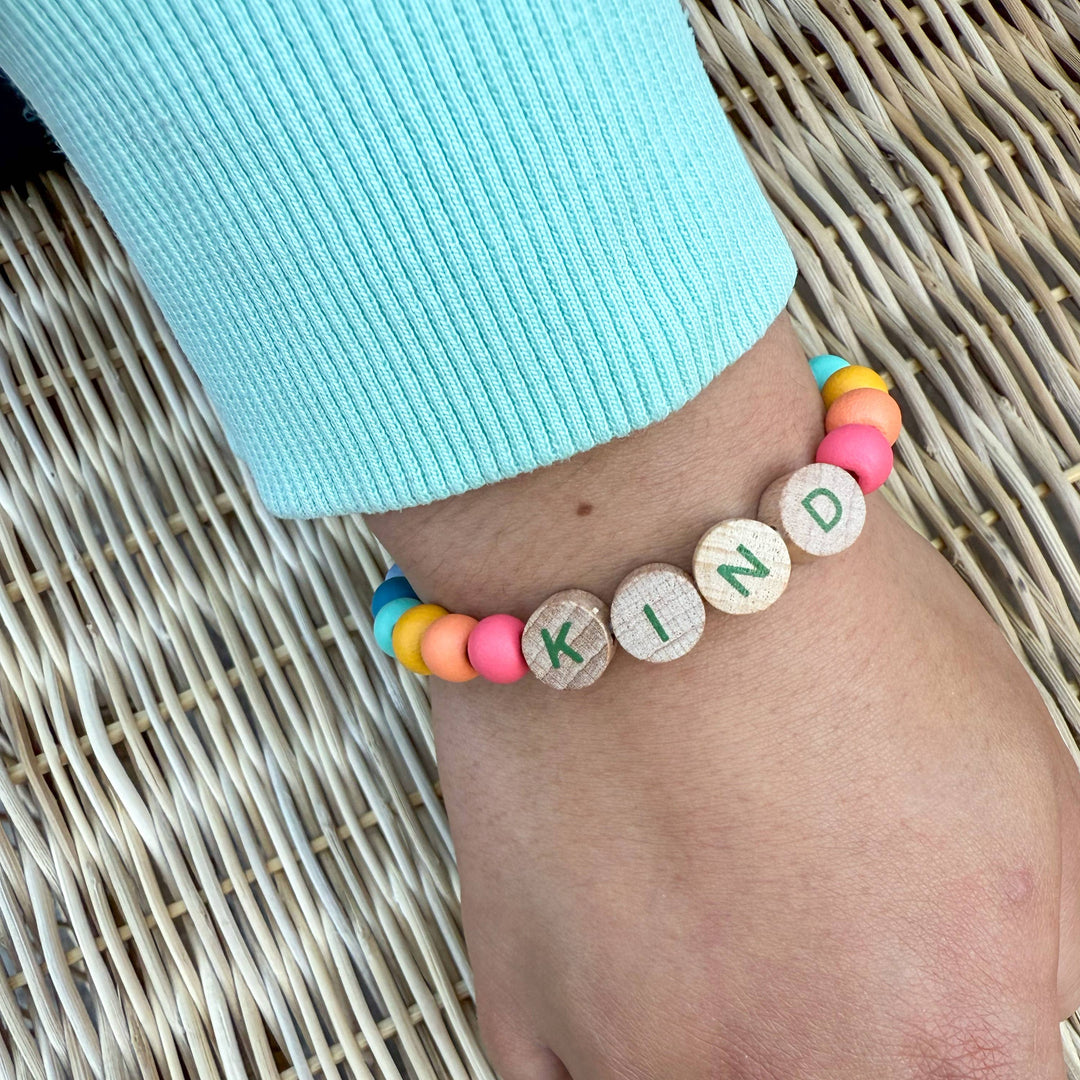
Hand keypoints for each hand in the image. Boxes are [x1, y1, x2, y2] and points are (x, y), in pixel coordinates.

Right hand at [368, 314, 1079, 1077]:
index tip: (929, 1029)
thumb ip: (1058, 945)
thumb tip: (1032, 1010)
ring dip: (728, 1052)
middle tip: (818, 969)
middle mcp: (783, 1075)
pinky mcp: (523, 998)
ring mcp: (635, 1050)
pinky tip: (635, 975)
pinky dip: (610, 1052)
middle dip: (840, 1046)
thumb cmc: (823, 628)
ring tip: (727, 950)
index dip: (957, 1054)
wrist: (645, 546)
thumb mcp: (1028, 781)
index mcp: (948, 1040)